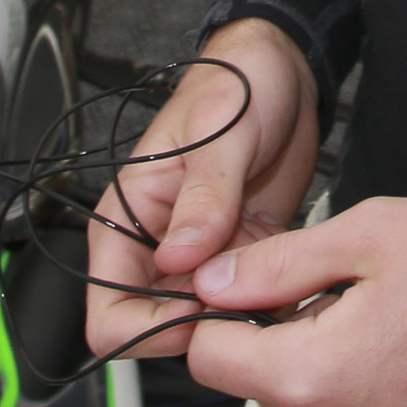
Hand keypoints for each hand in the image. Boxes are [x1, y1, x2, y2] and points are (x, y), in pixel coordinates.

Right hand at [85, 21, 317, 361]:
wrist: (284, 73)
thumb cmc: (236, 85)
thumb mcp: (221, 134)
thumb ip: (204, 198)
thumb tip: (177, 259)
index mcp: (128, 220)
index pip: (109, 313)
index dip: (149, 329)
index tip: (199, 314)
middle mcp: (158, 247)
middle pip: (156, 330)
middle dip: (200, 333)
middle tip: (247, 312)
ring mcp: (202, 258)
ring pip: (205, 325)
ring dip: (239, 325)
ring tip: (279, 302)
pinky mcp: (242, 258)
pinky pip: (245, 306)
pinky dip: (267, 310)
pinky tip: (296, 292)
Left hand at [184, 197, 406, 406]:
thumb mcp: (368, 234)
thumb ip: (274, 265)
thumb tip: (207, 284)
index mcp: (313, 378)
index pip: (209, 359)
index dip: (223, 315)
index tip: (257, 289)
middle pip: (259, 387)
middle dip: (286, 342)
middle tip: (350, 300)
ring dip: (324, 375)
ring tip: (387, 331)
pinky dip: (362, 406)